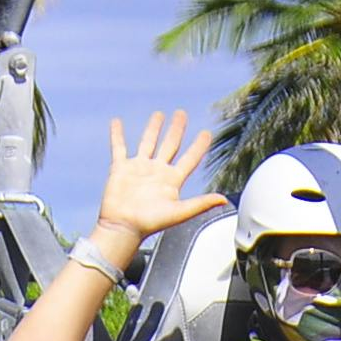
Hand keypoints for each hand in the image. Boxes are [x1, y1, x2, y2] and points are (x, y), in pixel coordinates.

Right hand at [93, 111, 226, 250]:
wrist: (124, 227)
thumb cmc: (150, 223)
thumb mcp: (180, 212)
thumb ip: (201, 203)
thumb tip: (224, 199)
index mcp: (172, 180)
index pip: (189, 158)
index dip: (199, 146)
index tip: (207, 133)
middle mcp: (157, 172)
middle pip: (170, 145)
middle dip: (176, 129)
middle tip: (181, 114)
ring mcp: (139, 168)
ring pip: (148, 142)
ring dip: (153, 128)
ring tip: (159, 114)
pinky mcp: (121, 168)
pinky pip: (119, 147)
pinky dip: (117, 134)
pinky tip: (117, 122)